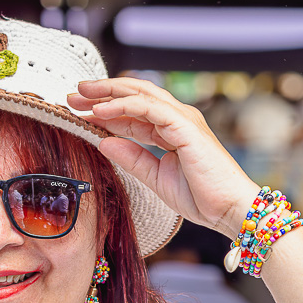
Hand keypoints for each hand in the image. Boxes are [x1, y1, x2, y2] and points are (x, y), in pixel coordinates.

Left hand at [68, 77, 258, 237]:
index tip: (78, 112)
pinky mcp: (185, 126)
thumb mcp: (156, 178)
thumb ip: (132, 159)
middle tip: (72, 94)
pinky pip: (149, 108)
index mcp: (171, 131)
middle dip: (102, 93)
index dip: (104, 111)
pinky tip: (100, 111)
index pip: (132, 113)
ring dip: (108, 92)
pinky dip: (123, 106)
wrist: (230, 210)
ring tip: (81, 94)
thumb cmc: (202, 197)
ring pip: (140, 94)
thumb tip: (104, 142)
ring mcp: (182, 120)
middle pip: (134, 95)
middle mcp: (176, 119)